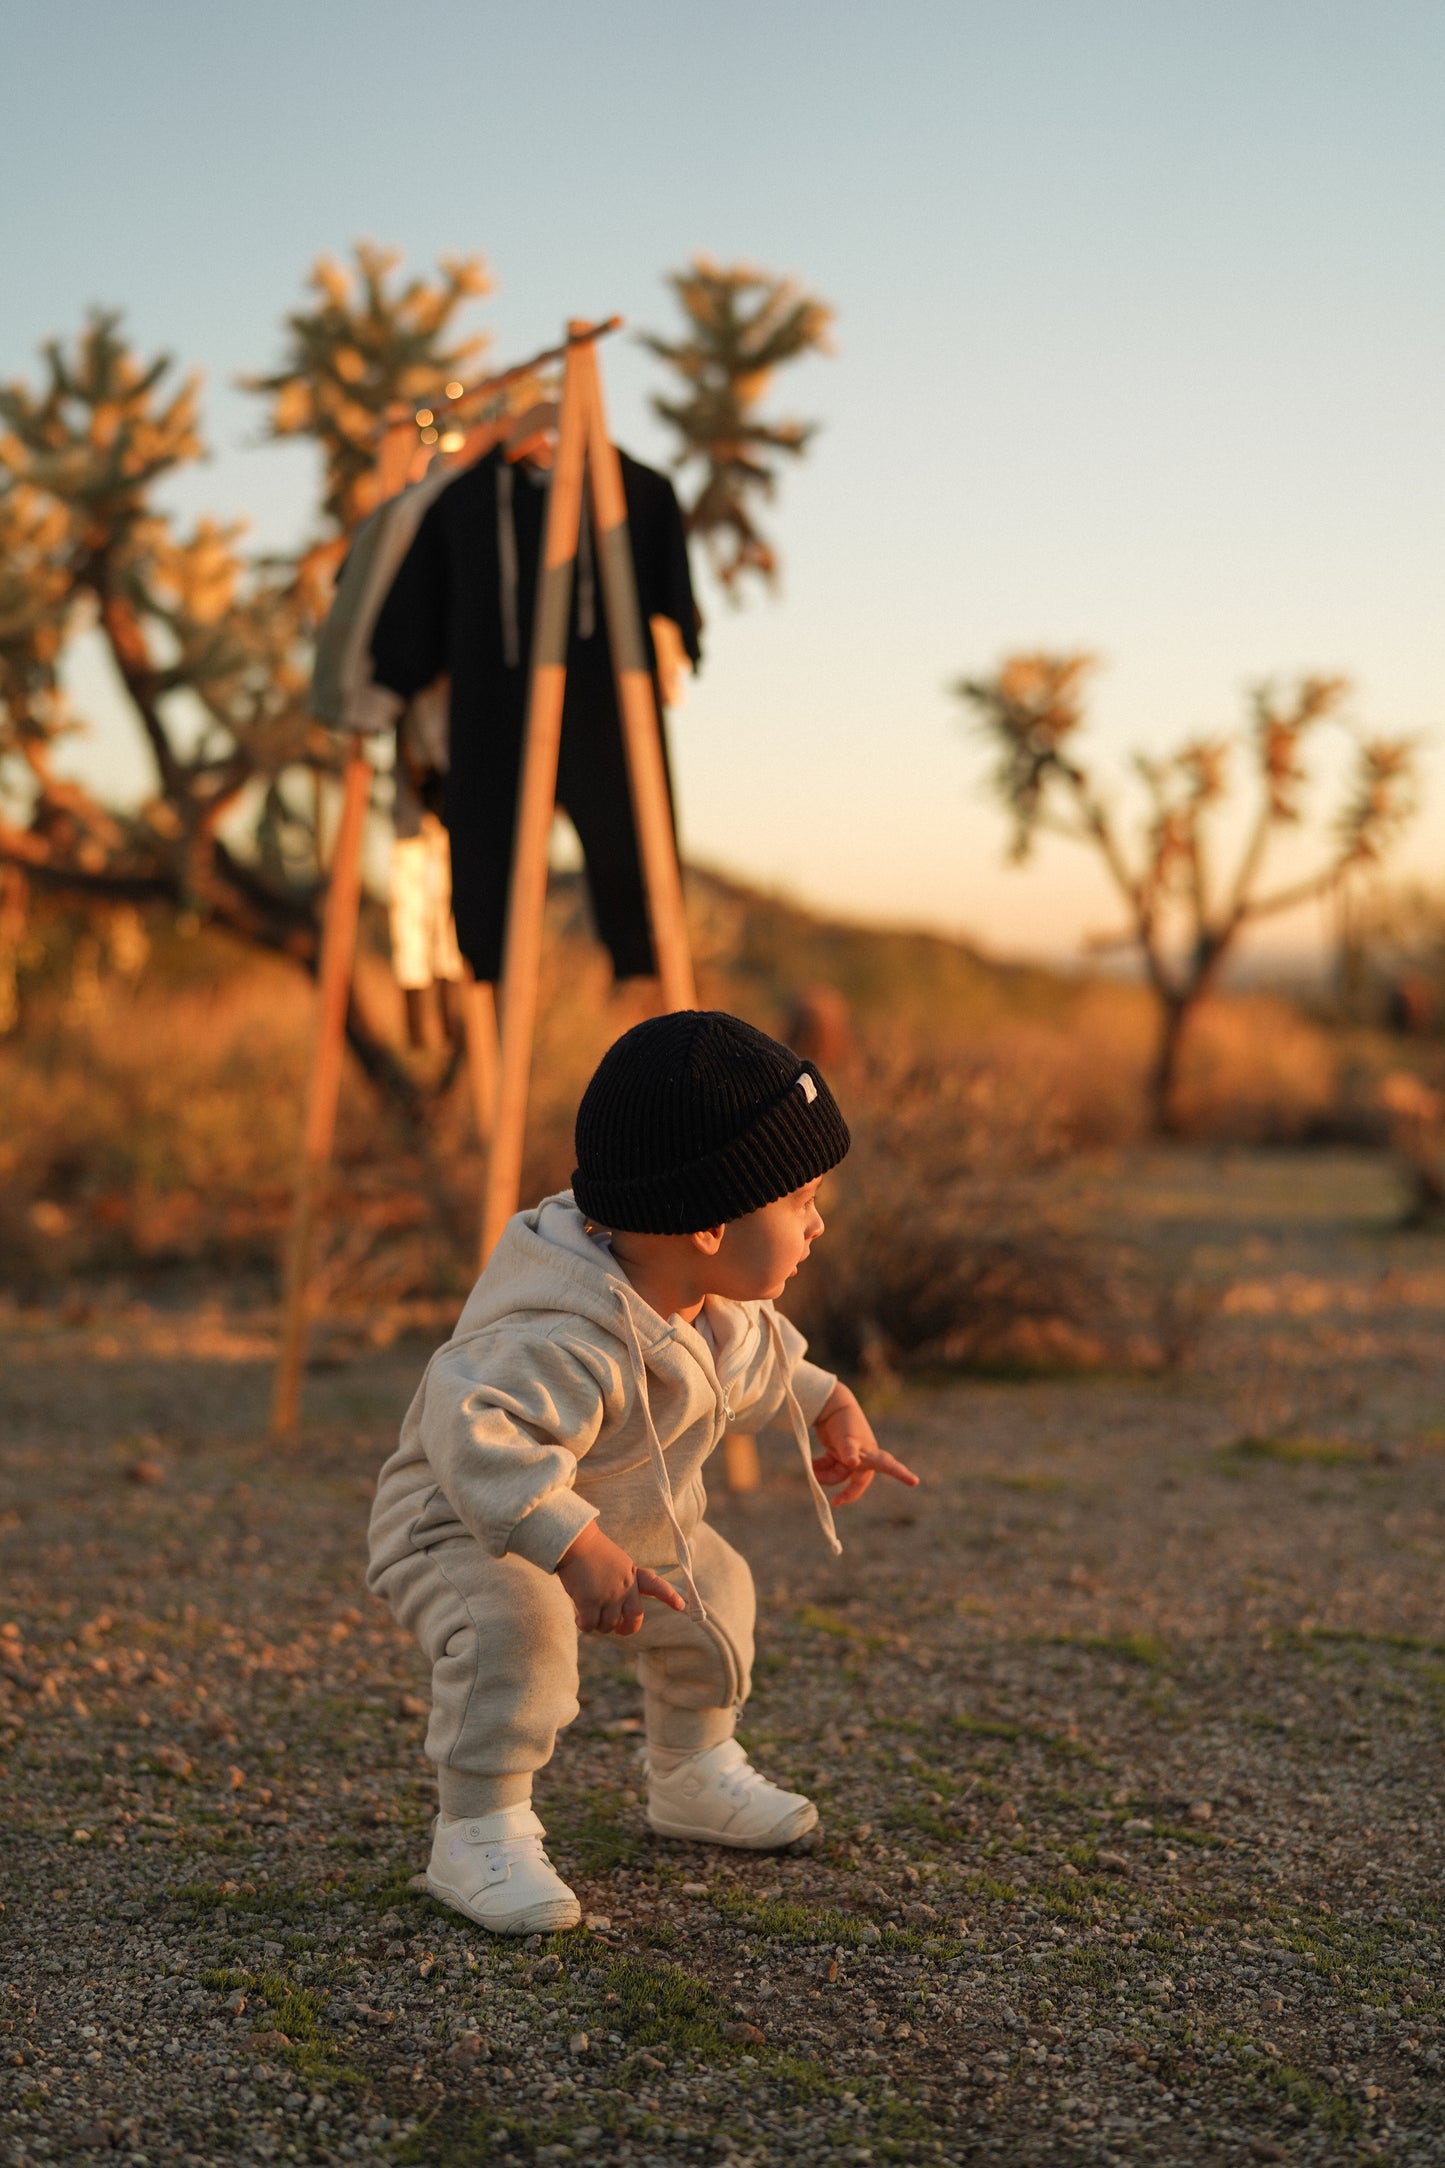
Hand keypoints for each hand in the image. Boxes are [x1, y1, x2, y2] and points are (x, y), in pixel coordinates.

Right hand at [556, 1521, 686, 1635]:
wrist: (574, 1541)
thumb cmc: (590, 1552)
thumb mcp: (615, 1564)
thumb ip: (621, 1585)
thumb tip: (615, 1614)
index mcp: (631, 1574)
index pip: (654, 1584)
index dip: (668, 1596)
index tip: (681, 1606)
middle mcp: (625, 1586)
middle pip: (634, 1617)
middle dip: (628, 1629)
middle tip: (618, 1631)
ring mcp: (609, 1595)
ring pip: (609, 1625)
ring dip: (599, 1626)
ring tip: (588, 1617)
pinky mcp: (591, 1601)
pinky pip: (590, 1625)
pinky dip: (584, 1626)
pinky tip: (579, 1620)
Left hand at [811, 1382, 918, 1506]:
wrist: (831, 1406)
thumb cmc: (843, 1422)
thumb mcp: (846, 1438)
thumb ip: (849, 1451)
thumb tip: (852, 1463)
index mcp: (870, 1454)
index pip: (889, 1466)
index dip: (902, 1474)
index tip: (914, 1481)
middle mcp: (863, 1458)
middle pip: (857, 1483)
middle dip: (847, 1493)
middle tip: (836, 1502)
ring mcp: (850, 1456)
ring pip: (839, 1475)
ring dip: (825, 1476)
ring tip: (812, 1470)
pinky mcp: (838, 1453)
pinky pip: (829, 1467)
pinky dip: (820, 1468)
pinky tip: (811, 1465)